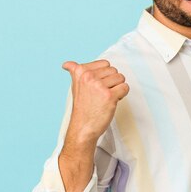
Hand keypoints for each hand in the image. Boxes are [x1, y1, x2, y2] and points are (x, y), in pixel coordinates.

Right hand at [58, 60, 128, 191]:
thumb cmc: (82, 107)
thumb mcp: (75, 86)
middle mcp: (89, 77)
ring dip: (117, 88)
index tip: (96, 86)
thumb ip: (74, 71)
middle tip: (101, 95)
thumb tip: (65, 64)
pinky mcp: (109, 96)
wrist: (83, 128)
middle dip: (112, 82)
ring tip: (106, 98)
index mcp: (80, 71)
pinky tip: (112, 102)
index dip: (105, 75)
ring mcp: (99, 86)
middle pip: (114, 70)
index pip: (105, 63)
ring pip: (121, 78)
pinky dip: (122, 95)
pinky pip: (125, 87)